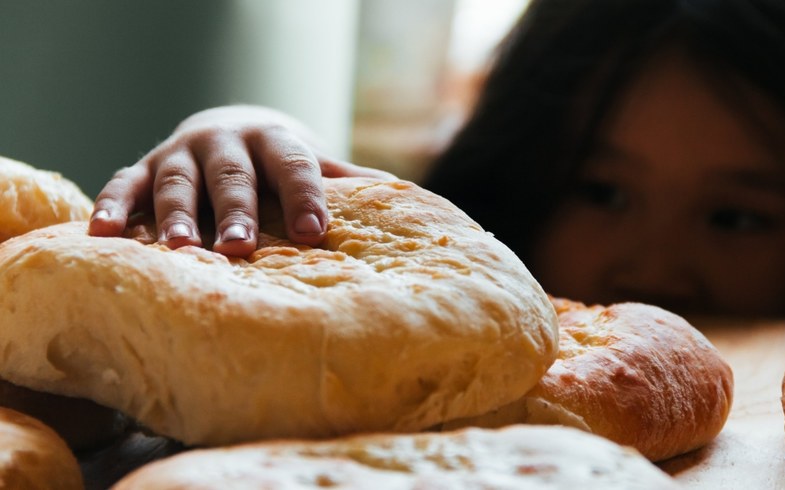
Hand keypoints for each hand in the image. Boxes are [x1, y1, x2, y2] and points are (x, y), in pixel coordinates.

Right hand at [88, 105, 393, 256]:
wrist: (229, 128)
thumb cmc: (279, 161)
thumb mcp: (311, 163)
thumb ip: (345, 181)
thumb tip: (405, 201)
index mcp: (275, 140)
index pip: (294, 165)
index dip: (304, 195)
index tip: (315, 231)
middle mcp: (225, 142)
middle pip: (232, 175)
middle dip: (237, 210)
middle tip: (242, 248)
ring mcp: (180, 153)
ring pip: (176, 181)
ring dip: (176, 215)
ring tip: (182, 250)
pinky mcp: (142, 166)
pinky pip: (122, 184)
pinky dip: (111, 208)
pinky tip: (102, 237)